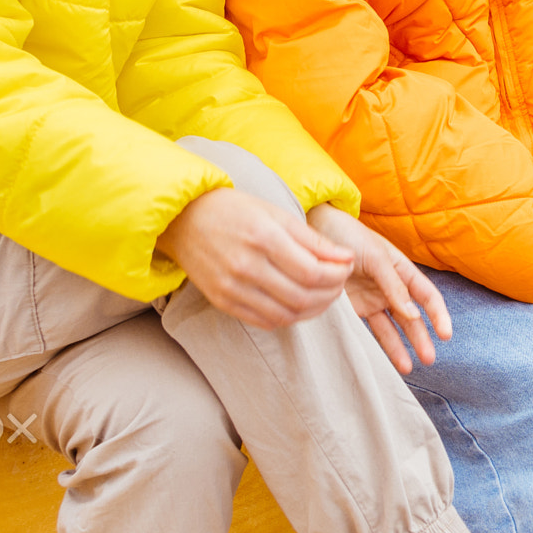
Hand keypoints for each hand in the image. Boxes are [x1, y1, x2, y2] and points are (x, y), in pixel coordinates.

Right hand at [157, 187, 352, 329]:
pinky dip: (289, 317)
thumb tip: (347, 257)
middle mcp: (245, 266)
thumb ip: (314, 240)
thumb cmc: (235, 211)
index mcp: (263, 238)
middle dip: (331, 293)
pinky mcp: (222, 302)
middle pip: (302, 297)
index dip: (337, 275)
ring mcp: (231, 288)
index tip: (347, 267)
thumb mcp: (278, 214)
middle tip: (339, 283)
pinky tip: (299, 303)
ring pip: (286, 315)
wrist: (185, 219)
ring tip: (324, 294)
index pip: (312, 271)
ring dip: (314, 309)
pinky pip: (264, 321)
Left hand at [306, 204, 452, 373]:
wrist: (312, 231)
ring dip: (401, 347)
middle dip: (421, 338)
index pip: (426, 295)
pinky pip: (368, 330)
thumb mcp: (376, 257)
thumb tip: (414, 314)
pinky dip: (376, 346)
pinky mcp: (353, 309)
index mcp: (401, 269)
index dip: (438, 314)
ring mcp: (371, 299)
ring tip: (408, 368)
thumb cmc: (348, 236)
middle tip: (430, 359)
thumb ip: (394, 286)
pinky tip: (384, 361)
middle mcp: (390, 287)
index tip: (446, 334)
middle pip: (411, 317)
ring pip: (392, 328)